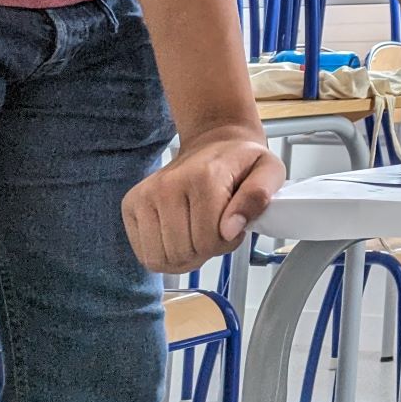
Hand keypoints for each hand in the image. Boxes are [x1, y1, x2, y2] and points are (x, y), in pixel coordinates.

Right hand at [122, 128, 284, 274]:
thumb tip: (230, 229)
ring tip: (198, 233)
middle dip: (205, 251)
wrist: (213, 143)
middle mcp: (168, 186)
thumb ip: (258, 197)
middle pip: (183, 252)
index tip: (233, 227)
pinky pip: (145, 254)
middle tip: (215, 230)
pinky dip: (164, 254)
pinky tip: (179, 235)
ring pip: (160, 258)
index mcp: (204, 177)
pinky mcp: (131, 205)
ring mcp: (145, 196)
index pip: (209, 240)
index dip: (226, 243)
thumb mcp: (269, 171)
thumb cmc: (241, 162)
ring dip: (184, 256)